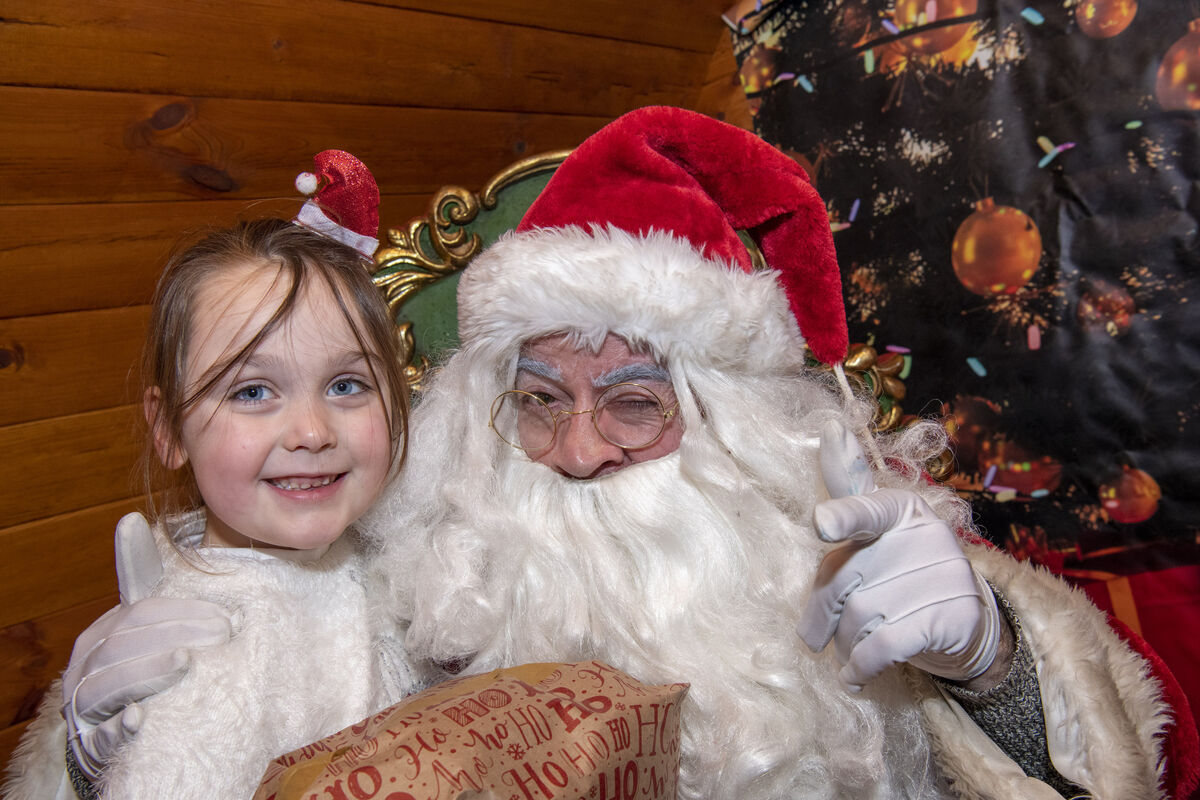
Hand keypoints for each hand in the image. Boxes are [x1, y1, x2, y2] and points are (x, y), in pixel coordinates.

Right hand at [61, 513, 231, 778]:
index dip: (183, 612)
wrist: (110, 731)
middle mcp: (88, 664)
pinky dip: (119, 727)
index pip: (141, 611)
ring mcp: (88, 704)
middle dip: (179, 634)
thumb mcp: (140, 624)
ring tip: (185, 662)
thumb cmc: (135, 667)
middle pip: (128, 641)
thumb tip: (131, 518)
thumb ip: (140, 578)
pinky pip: (102, 735)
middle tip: (225, 634)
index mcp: (104, 632)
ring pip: (110, 682)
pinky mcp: (93, 742)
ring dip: (148, 672)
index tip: (227, 616)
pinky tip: (139, 718)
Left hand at [796, 421, 1000, 690]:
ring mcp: (941, 575)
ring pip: (859, 615)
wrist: (964, 625)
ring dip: (844, 642)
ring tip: (848, 650)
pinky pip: (886, 645)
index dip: (843, 516)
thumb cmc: (902, 572)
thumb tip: (831, 427)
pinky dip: (863, 665)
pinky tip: (855, 676)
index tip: (821, 523)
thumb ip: (849, 490)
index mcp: (899, 508)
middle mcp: (922, 535)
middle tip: (816, 636)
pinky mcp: (951, 617)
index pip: (866, 509)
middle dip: (822, 613)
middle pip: (843, 578)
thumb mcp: (878, 531)